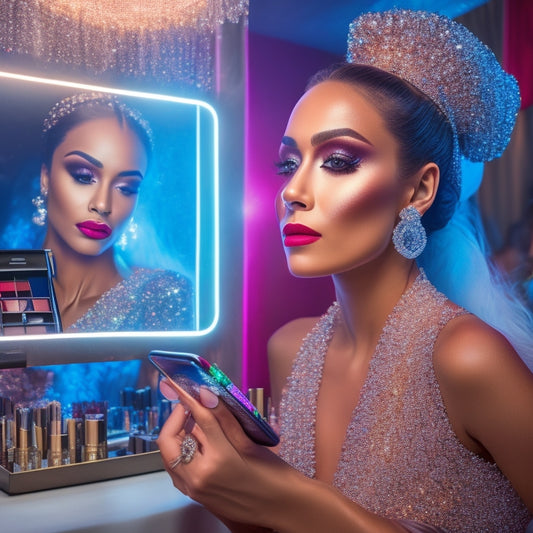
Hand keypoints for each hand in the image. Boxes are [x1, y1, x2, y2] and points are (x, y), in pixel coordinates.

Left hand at [156, 379, 290, 527]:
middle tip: (189, 405)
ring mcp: (194, 489)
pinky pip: (177, 469)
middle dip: (175, 418)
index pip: (197, 418)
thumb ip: (223, 416)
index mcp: (216, 460)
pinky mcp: (195, 495)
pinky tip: (198, 442)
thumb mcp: (248, 441)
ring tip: (194, 420)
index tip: (182, 385)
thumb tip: (206, 393)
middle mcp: (199, 477)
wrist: (279, 507)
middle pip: (168, 440)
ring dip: (177, 434)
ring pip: (169, 455)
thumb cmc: (271, 475)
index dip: (188, 397)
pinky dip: (181, 451)